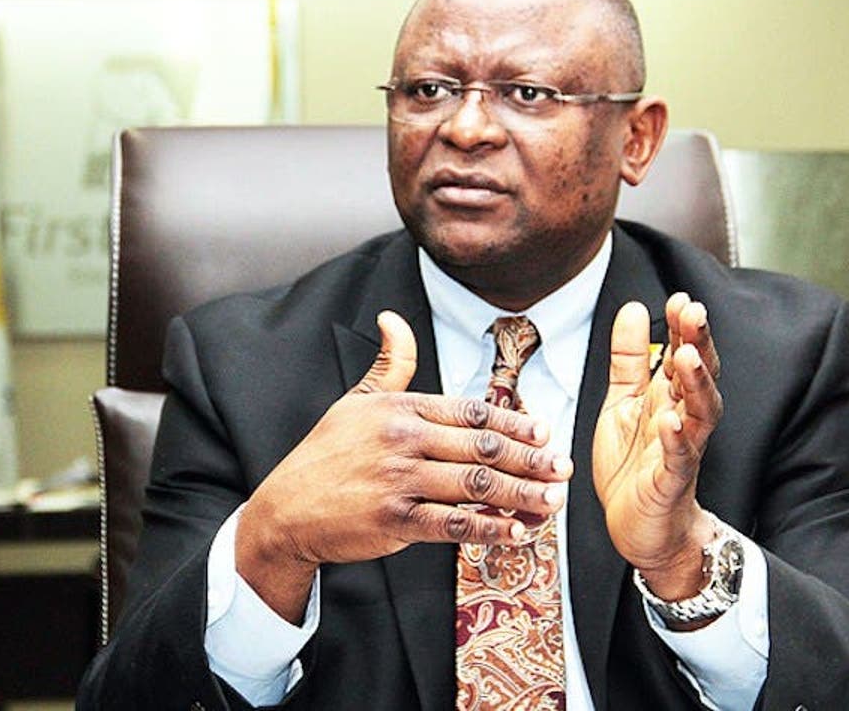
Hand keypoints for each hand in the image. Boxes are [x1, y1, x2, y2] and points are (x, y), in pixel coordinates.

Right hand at [236, 310, 572, 621]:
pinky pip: (454, 524)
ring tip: (552, 500)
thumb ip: (390, 364)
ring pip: (476, 484)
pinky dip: (491, 528)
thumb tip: (394, 318)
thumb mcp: (356, 401)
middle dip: (530, 458)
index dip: (515, 421)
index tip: (545, 431)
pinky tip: (517, 530)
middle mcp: (403, 440)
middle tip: (562, 467)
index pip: (472, 410)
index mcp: (401, 408)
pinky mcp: (394, 520)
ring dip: (522, 493)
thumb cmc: (326, 453)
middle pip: (483, 446)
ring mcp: (399, 480)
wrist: (285, 508)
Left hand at [591, 294, 723, 600]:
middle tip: (694, 311)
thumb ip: (628, 359)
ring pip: (698, 412)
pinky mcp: (672, 480)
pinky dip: (676, 438)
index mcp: (668, 396)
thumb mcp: (622, 402)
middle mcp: (681, 417)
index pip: (680, 353)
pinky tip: (670, 419)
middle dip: (698, 343)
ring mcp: (681, 448)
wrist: (641, 526)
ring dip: (695, 383)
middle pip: (698, 375)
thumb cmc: (635, 463)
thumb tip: (635, 309)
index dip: (682, 327)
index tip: (680, 297)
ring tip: (687, 356)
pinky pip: (679, 457)